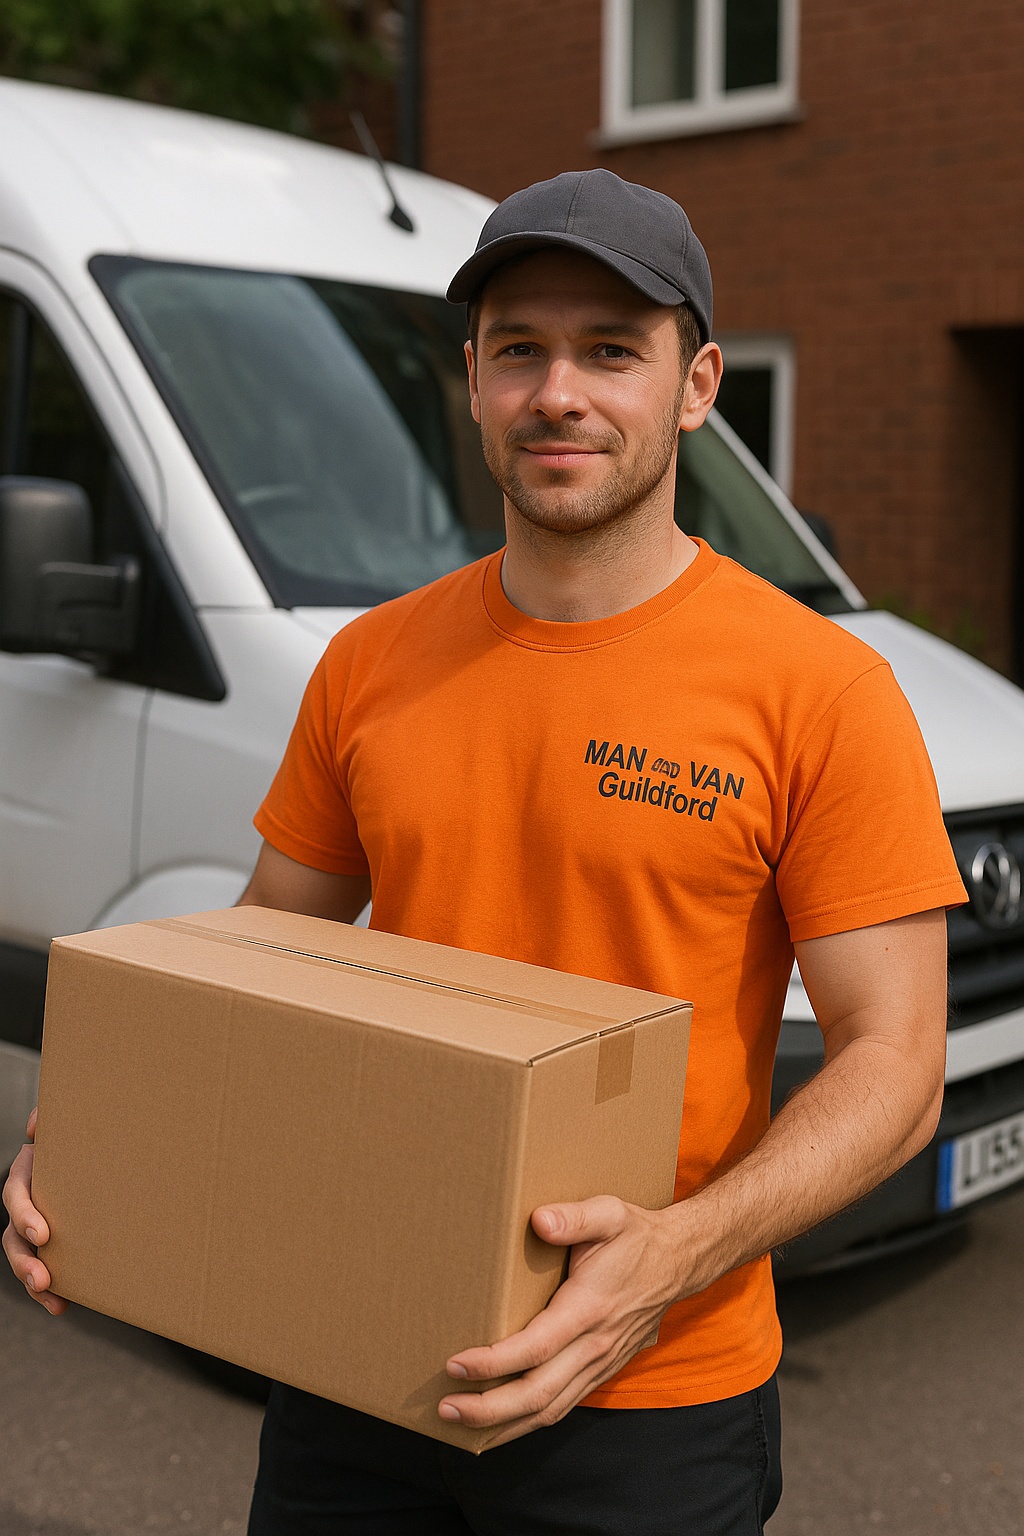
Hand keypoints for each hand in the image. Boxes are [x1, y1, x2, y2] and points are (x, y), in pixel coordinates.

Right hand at [2, 1108, 67, 1315]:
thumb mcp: (67, 1121)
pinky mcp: (54, 1244)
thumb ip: (49, 1119)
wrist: (95, 1152)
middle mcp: (25, 1205)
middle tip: (42, 1278)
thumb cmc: (79, 1135)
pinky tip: (63, 1304)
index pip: (16, 1196)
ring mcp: (35, 1228)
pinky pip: (46, 1270)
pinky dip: (52, 1290)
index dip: (25, 1216)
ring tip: (51, 1297)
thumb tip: (35, 1127)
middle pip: (14, 1238)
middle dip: (25, 1261)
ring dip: (34, 1281)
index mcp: (26, 1174)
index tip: (43, 1235)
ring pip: (24, 1259)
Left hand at [438, 1195, 680, 1446]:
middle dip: (488, 1408)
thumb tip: (540, 1221)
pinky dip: (528, 1421)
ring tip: (459, 1422)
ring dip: (503, 1424)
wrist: (679, 1262)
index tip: (455, 1363)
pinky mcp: (601, 1370)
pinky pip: (562, 1406)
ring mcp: (600, 1363)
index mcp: (589, 1309)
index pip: (535, 1348)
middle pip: (538, 1394)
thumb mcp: (609, 1213)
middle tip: (445, 1406)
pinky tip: (500, 1424)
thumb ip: (575, 1217)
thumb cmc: (636, 1236)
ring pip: (549, 1410)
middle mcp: (595, 1345)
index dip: (493, 1362)